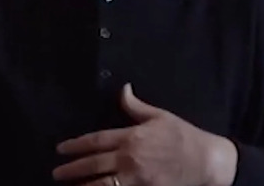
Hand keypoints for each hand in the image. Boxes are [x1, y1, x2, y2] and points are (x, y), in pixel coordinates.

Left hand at [52, 83, 237, 185]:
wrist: (206, 161)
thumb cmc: (184, 136)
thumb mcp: (159, 116)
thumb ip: (135, 106)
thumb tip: (123, 88)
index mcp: (132, 137)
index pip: (96, 140)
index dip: (76, 145)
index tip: (61, 149)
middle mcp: (130, 157)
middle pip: (94, 164)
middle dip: (72, 169)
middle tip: (56, 173)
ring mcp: (136, 178)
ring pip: (101, 184)